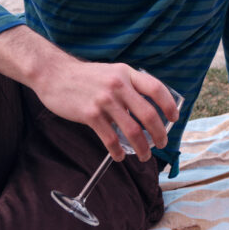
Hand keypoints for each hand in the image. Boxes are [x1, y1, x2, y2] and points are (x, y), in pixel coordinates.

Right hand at [0, 26, 178, 161]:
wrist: (54, 74)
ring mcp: (105, 100)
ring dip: (142, 147)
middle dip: (159, 133)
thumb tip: (145, 108)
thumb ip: (128, 86)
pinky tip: (120, 157)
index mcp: (127, 73)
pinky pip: (110, 138)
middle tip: (162, 143)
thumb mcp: (112, 72)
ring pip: (132, 130)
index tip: (174, 119)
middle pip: (148, 114)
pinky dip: (117, 151)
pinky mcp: (90, 114)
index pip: (156, 88)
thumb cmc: (85, 76)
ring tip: (146, 156)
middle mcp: (119, 86)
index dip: (169, 105)